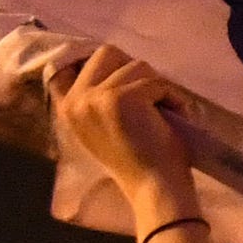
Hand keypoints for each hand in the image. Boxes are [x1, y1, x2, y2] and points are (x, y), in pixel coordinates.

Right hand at [50, 45, 197, 221]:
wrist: (154, 189)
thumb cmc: (138, 160)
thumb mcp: (105, 125)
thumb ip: (99, 96)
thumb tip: (116, 59)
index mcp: (67, 107)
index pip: (79, 61)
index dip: (108, 64)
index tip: (126, 77)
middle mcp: (76, 100)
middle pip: (108, 52)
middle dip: (135, 71)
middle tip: (150, 97)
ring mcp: (97, 98)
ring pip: (136, 65)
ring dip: (157, 86)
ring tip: (163, 114)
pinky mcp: (122, 97)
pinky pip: (156, 81)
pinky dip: (172, 96)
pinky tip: (175, 117)